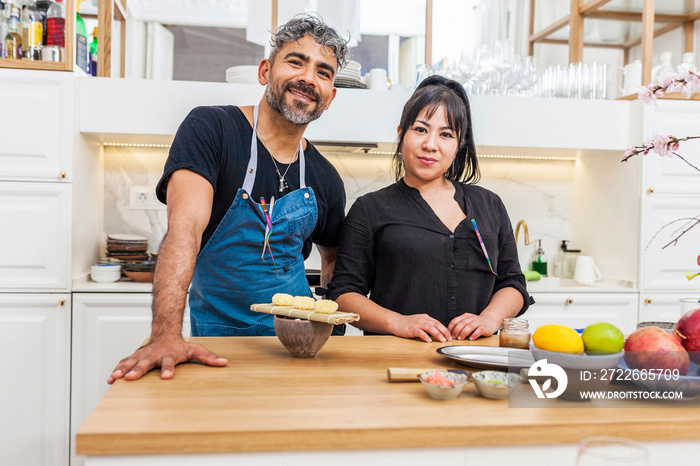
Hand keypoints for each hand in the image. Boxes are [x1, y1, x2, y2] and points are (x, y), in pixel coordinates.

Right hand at [107, 336, 227, 383]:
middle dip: (139, 370)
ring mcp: (142, 356)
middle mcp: (154, 355)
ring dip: (123, 370)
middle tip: (132, 377)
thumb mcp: (196, 349)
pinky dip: (116, 371)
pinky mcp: (134, 358)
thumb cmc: (180, 345)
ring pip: (131, 362)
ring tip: (115, 378)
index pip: (169, 362)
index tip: (166, 376)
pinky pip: (124, 364)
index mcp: (169, 354)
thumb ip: (209, 357)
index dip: (168, 369)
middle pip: (146, 363)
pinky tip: (110, 380)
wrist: (164, 333)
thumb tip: (224, 363)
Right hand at [390, 313, 451, 342]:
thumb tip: (438, 333)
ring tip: (443, 340)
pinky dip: (425, 336)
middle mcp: (422, 319)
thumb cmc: (408, 324)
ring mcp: (417, 324)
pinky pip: (420, 332)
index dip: (445, 329)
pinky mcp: (411, 329)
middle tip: (450, 339)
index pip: (438, 323)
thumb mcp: (420, 322)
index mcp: (426, 318)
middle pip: (436, 324)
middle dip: (444, 332)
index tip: (450, 336)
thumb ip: (428, 326)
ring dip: (438, 334)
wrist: (395, 322)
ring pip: (430, 328)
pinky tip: (429, 340)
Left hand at [448, 313, 500, 340]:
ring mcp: (478, 322)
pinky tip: (470, 339)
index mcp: (465, 316)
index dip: (450, 328)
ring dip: (463, 333)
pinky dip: (474, 335)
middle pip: (462, 323)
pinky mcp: (484, 327)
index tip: (448, 334)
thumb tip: (449, 333)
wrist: (489, 322)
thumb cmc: (476, 324)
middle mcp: (471, 318)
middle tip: (453, 338)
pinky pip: (478, 331)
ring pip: (469, 327)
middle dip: (456, 331)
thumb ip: (459, 325)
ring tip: (460, 339)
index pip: (455, 320)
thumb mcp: (467, 322)